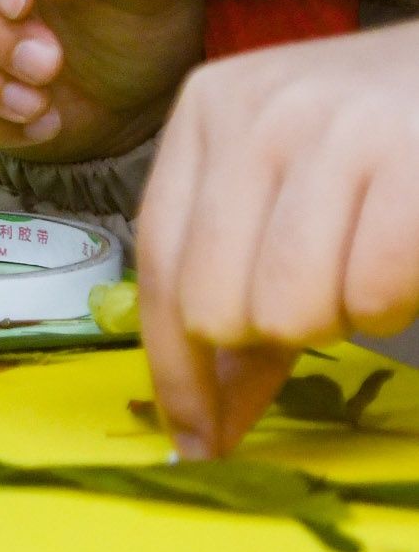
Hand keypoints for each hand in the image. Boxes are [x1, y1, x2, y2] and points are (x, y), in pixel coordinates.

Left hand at [140, 21, 418, 456]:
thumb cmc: (387, 139)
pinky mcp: (410, 157)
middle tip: (325, 298)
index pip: (158, 262)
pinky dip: (393, 303)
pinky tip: (405, 259)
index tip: (192, 439)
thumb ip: (237, 281)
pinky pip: (373, 291)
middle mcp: (257, 113)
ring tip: (370, 267)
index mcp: (208, 111)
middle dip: (272, 335)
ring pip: (291, 311)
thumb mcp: (290, 182)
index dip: (174, 366)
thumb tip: (199, 423)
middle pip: (215, 304)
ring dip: (343, 318)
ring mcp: (335, 129)